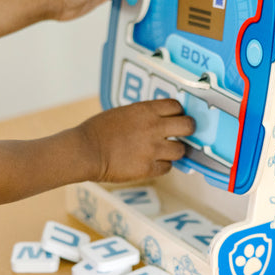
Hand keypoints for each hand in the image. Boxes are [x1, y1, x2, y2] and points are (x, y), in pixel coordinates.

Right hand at [76, 99, 195, 182]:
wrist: (85, 150)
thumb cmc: (98, 130)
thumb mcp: (124, 113)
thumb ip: (144, 115)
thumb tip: (160, 119)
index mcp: (146, 111)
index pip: (177, 106)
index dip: (178, 112)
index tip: (175, 117)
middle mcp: (154, 128)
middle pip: (188, 126)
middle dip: (187, 129)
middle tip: (181, 133)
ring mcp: (153, 149)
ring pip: (181, 150)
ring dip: (175, 150)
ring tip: (164, 151)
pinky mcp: (148, 168)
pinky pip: (167, 167)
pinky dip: (162, 166)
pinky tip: (152, 163)